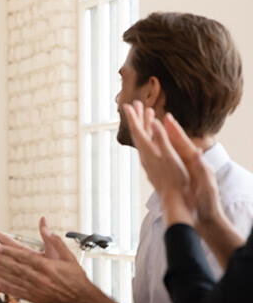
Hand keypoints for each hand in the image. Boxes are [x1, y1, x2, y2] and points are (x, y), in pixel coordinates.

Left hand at [0, 217, 92, 302]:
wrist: (80, 301)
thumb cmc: (74, 277)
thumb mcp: (68, 256)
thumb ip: (54, 240)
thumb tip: (44, 223)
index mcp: (46, 266)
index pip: (23, 257)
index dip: (9, 252)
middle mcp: (38, 278)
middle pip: (12, 266)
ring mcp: (34, 289)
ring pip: (10, 278)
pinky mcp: (33, 297)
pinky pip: (16, 291)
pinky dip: (4, 287)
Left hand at [123, 101, 193, 224]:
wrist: (174, 198)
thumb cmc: (175, 178)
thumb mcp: (171, 155)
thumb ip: (162, 138)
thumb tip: (154, 122)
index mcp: (148, 150)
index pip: (137, 130)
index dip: (132, 117)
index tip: (126, 104)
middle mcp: (145, 155)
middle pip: (139, 132)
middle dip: (138, 117)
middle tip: (138, 103)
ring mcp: (148, 160)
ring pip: (144, 139)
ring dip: (145, 125)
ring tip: (149, 113)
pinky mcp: (153, 165)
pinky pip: (148, 145)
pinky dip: (150, 135)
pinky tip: (154, 134)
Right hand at [161, 113, 222, 226]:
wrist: (208, 219)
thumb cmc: (207, 204)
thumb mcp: (206, 185)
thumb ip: (202, 169)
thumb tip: (197, 153)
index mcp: (198, 164)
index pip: (185, 143)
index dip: (175, 131)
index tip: (167, 118)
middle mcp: (194, 165)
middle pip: (180, 143)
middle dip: (170, 130)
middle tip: (162, 116)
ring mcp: (189, 171)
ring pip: (175, 151)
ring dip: (167, 139)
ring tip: (159, 128)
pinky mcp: (185, 177)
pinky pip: (172, 161)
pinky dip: (166, 152)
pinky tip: (159, 151)